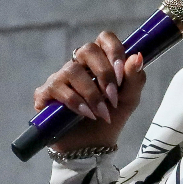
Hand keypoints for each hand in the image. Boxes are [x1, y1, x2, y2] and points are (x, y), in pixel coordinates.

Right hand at [34, 31, 146, 152]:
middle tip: (114, 97)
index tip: (122, 75)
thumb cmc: (111, 117)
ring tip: (102, 113)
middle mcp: (79, 65)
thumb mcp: (130, 99)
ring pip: (73, 70)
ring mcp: (60, 78)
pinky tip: (86, 115)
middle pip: (87, 50)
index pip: (105, 38)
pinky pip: (57, 88)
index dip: (114, 51)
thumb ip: (135, 78)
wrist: (94, 145)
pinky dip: (75, 102)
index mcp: (101, 62)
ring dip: (92, 94)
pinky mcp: (45, 93)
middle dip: (105, 74)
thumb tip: (137, 56)